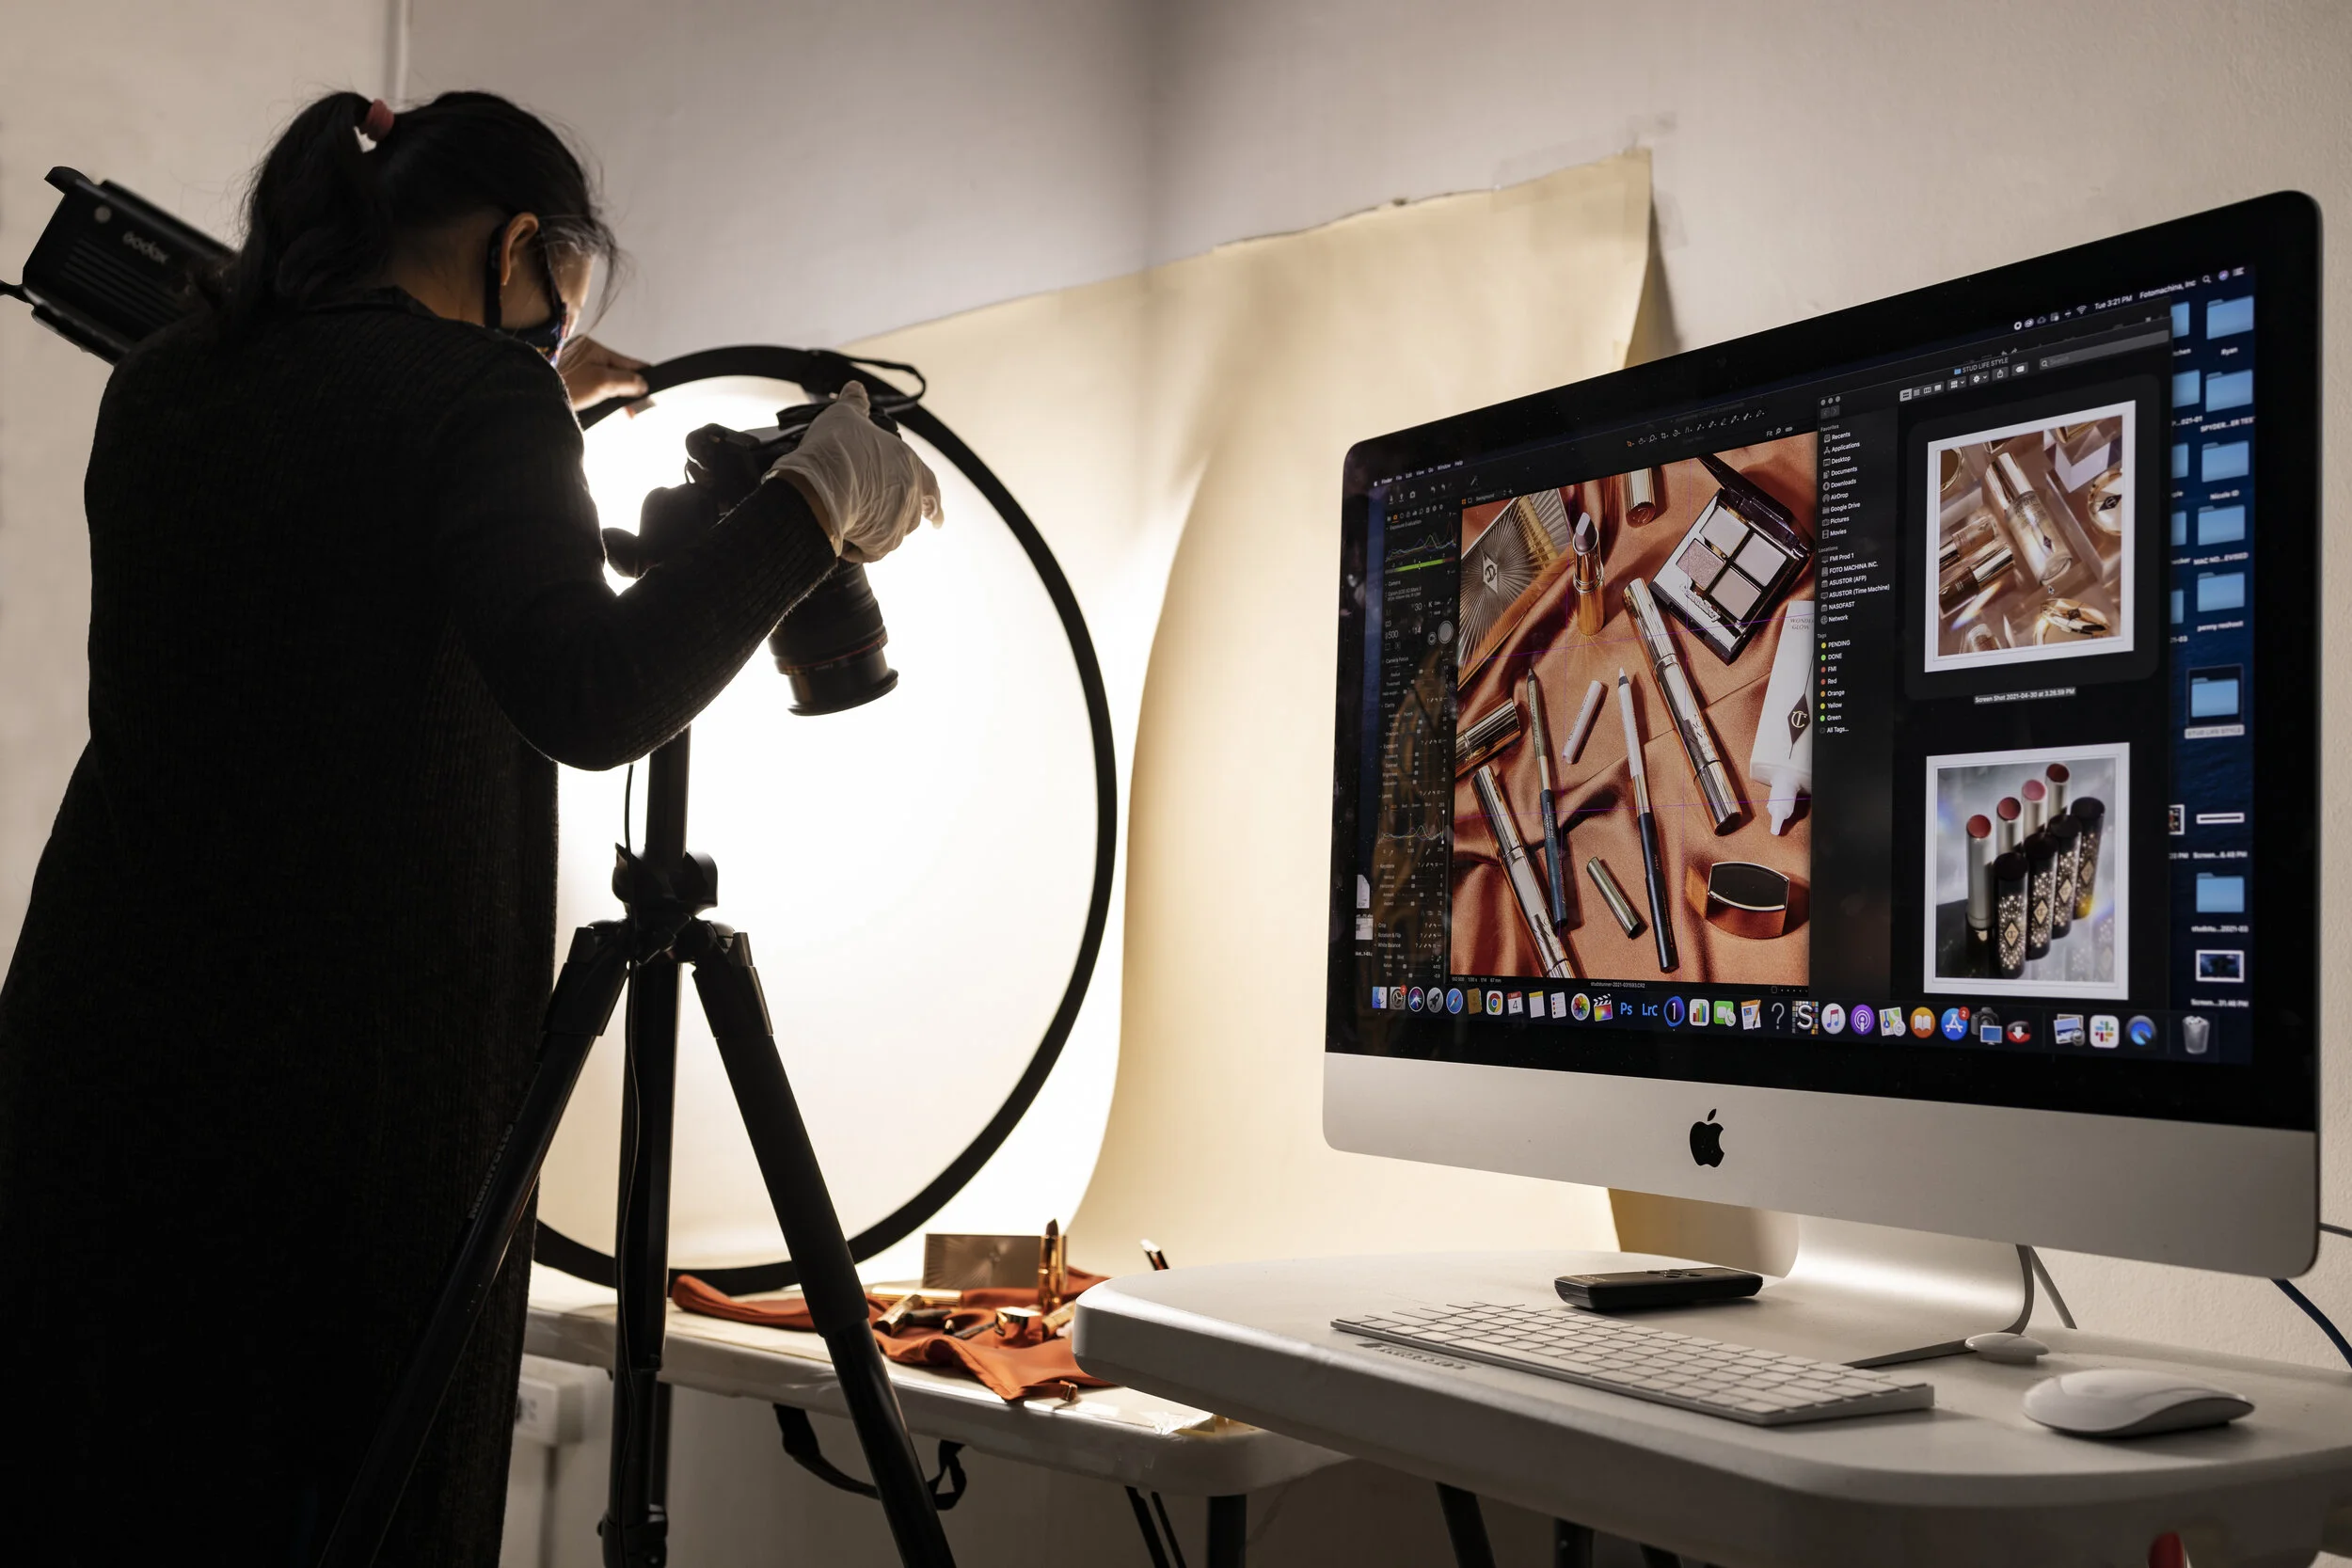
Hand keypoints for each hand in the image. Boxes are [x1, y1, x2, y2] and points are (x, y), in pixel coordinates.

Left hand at [559, 336, 649, 411]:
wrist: (530, 394)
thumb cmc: (565, 384)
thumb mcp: (602, 382)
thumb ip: (627, 381)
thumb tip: (644, 383)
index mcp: (595, 348)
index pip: (629, 362)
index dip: (645, 376)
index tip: (655, 388)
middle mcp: (585, 353)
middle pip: (618, 371)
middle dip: (629, 390)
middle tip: (636, 410)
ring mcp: (576, 366)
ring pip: (605, 380)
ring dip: (615, 395)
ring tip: (623, 411)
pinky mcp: (568, 379)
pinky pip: (592, 386)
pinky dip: (601, 397)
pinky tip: (603, 406)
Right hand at [766, 382, 943, 562]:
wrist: (824, 482)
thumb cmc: (836, 446)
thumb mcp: (845, 415)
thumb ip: (854, 403)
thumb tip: (855, 387)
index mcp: (908, 463)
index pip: (930, 484)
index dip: (934, 500)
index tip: (938, 517)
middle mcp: (910, 494)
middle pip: (909, 512)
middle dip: (894, 516)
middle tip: (873, 516)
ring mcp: (899, 520)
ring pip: (892, 533)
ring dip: (877, 532)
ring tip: (852, 523)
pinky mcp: (882, 543)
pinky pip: (872, 550)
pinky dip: (859, 548)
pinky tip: (842, 539)